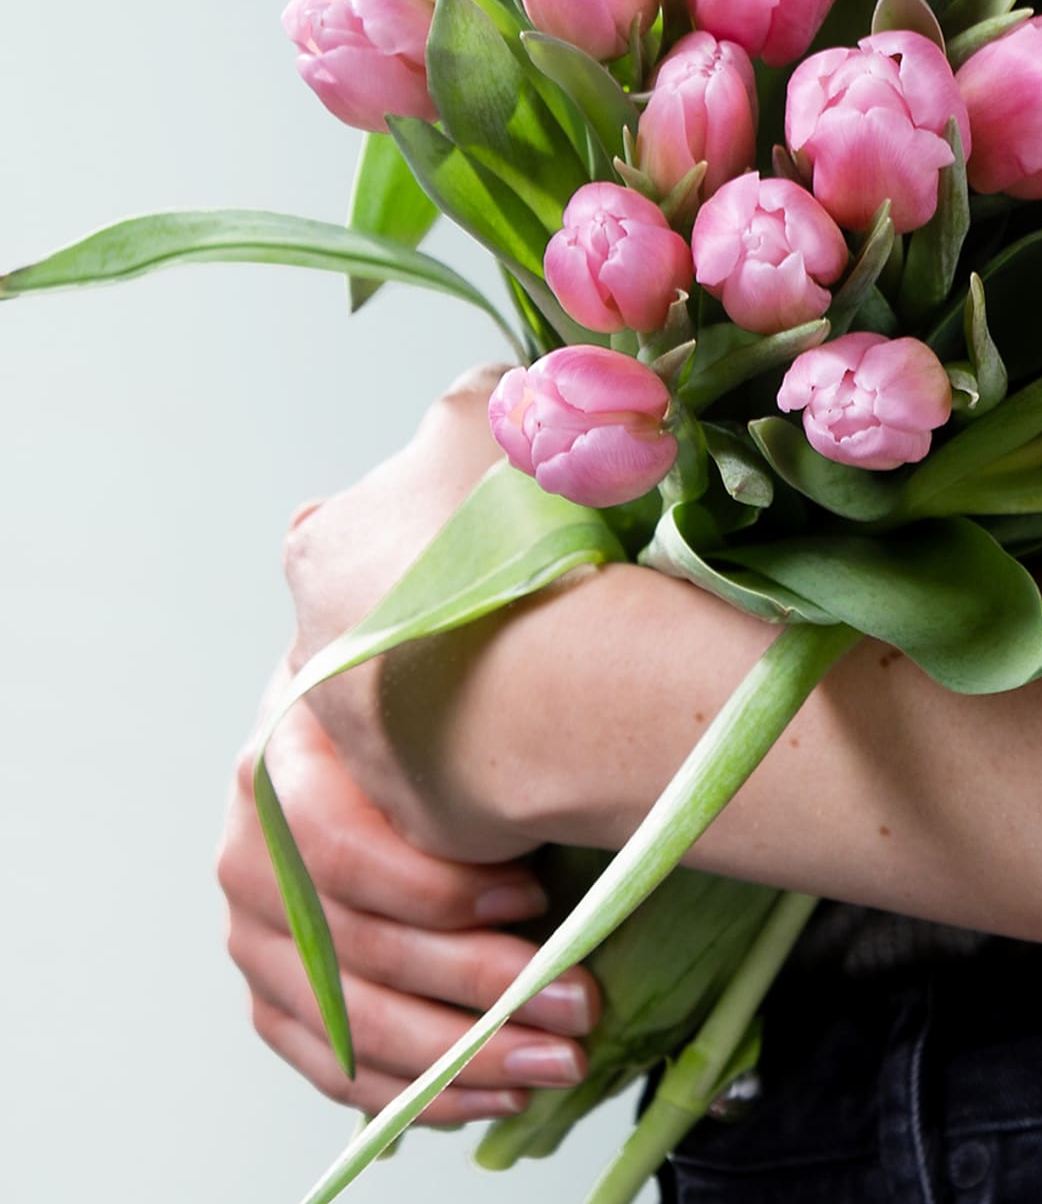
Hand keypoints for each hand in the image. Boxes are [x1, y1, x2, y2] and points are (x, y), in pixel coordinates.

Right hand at [216, 663, 601, 1125]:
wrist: (345, 732)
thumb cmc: (411, 713)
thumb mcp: (420, 692)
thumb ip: (455, 738)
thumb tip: (560, 792)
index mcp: (275, 772)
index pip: (341, 850)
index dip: (436, 887)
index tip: (533, 898)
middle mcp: (246, 862)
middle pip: (358, 950)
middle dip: (481, 988)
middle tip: (580, 1006)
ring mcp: (252, 939)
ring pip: (352, 1025)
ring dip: (462, 1059)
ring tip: (557, 1063)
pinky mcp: (272, 998)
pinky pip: (339, 1069)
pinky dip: (418, 1094)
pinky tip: (494, 1097)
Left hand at [283, 365, 547, 861]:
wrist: (562, 686)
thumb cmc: (519, 535)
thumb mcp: (490, 412)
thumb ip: (478, 396)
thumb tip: (491, 394)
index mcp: (322, 550)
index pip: (355, 526)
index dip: (431, 520)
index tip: (496, 527)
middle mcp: (317, 650)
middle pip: (387, 612)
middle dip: (451, 601)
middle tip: (538, 588)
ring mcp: (362, 740)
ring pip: (423, 690)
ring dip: (477, 672)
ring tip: (562, 653)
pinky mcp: (416, 809)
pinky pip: (462, 762)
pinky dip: (502, 741)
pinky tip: (560, 713)